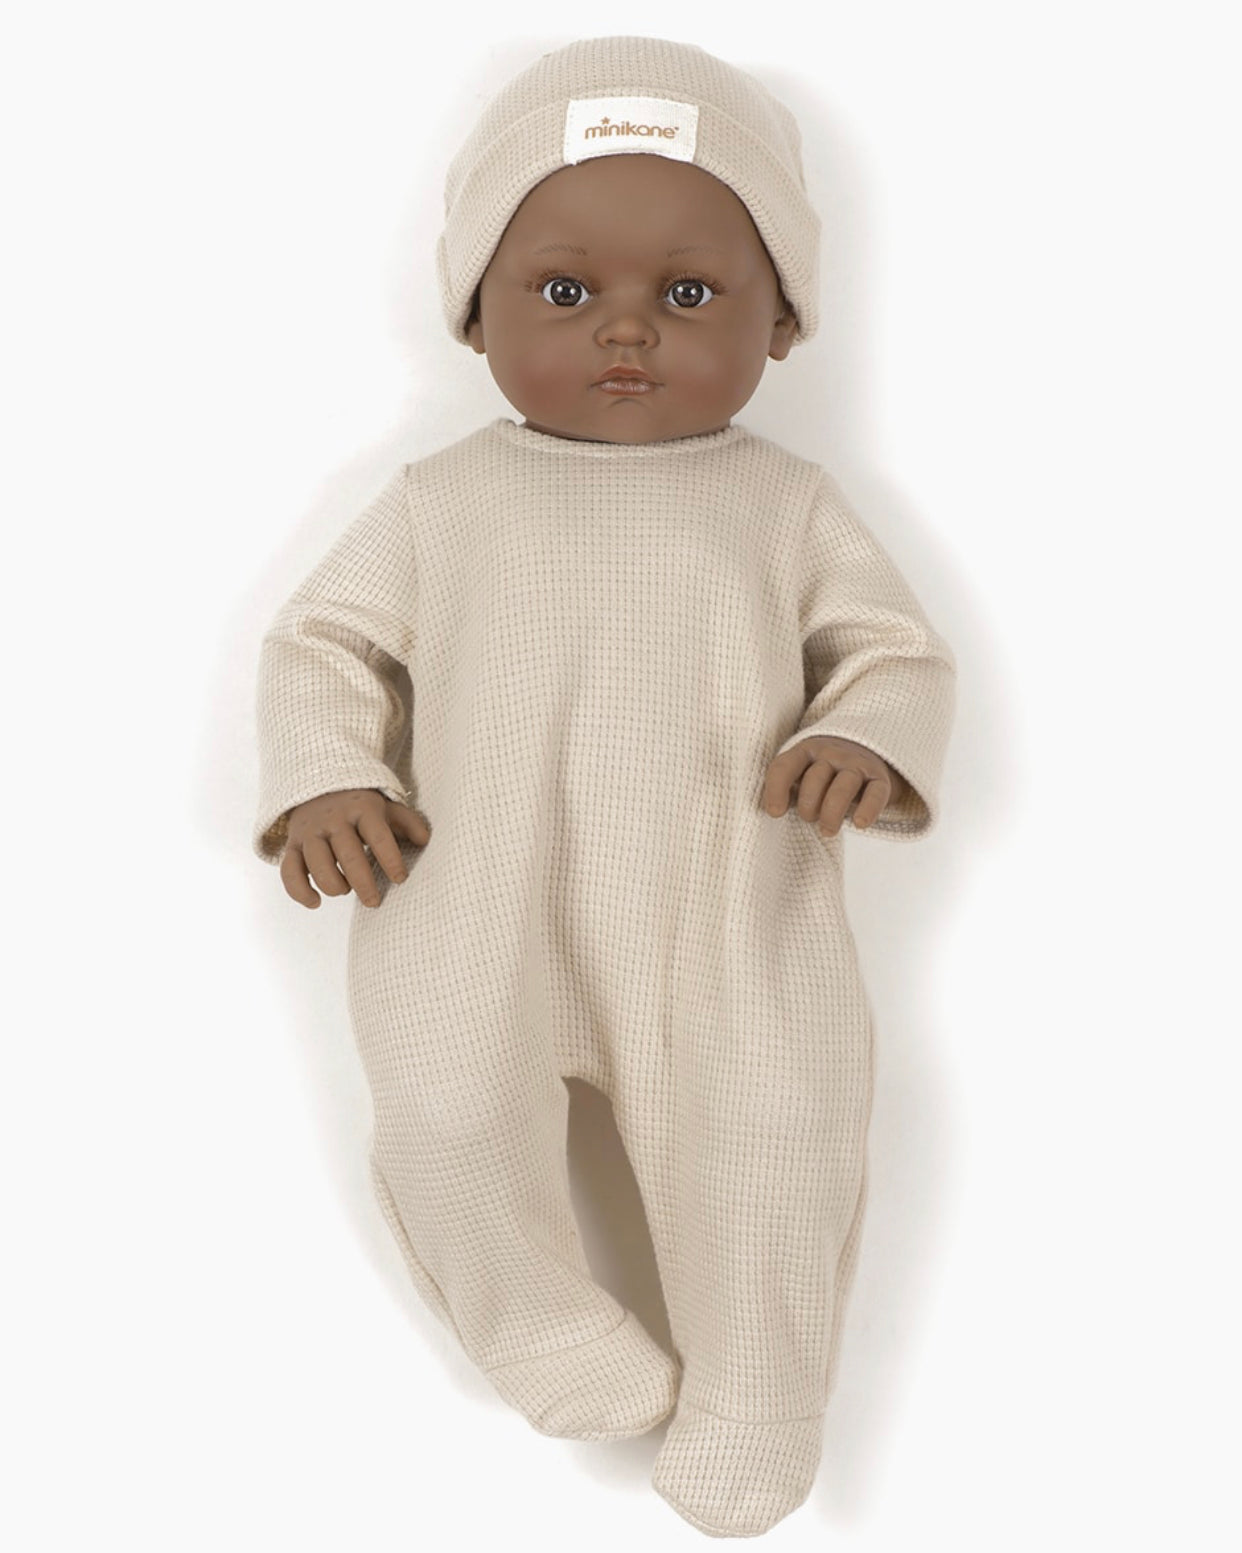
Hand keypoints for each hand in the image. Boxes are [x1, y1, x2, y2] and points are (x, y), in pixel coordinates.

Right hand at [280, 788, 430, 908]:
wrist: (318, 785)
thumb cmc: (360, 805)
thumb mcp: (386, 807)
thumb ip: (407, 823)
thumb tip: (424, 841)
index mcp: (362, 809)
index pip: (378, 836)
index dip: (390, 860)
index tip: (400, 879)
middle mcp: (333, 819)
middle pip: (348, 854)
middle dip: (363, 883)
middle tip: (374, 902)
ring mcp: (310, 832)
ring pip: (317, 863)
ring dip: (333, 884)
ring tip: (345, 890)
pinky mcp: (292, 844)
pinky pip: (289, 871)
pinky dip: (299, 892)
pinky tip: (316, 902)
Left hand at [761, 736, 905, 837]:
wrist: (868, 753)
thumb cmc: (824, 773)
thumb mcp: (801, 773)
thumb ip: (786, 787)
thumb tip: (773, 811)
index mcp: (806, 751)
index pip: (785, 766)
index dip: (776, 790)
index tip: (775, 813)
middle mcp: (831, 753)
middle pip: (815, 778)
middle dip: (808, 805)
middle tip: (810, 819)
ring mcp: (857, 764)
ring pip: (844, 786)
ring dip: (832, 813)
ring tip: (827, 831)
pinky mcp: (879, 778)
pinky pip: (875, 793)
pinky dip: (867, 809)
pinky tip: (859, 824)